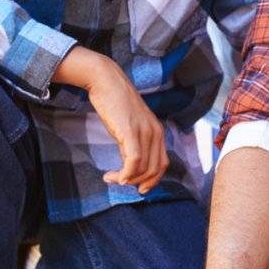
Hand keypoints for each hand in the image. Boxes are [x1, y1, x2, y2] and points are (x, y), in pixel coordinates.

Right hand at [85, 61, 168, 193]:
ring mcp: (144, 132)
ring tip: (111, 178)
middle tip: (120, 182)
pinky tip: (112, 175)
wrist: (106, 80)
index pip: (162, 164)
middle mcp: (155, 133)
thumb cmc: (115, 102)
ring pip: (143, 169)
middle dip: (138, 183)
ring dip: (127, 180)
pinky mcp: (130, 132)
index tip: (139, 188)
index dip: (152, 181)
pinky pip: (134, 162)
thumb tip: (130, 165)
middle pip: (154, 170)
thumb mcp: (130, 125)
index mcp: (157, 132)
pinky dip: (124, 174)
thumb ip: (134, 143)